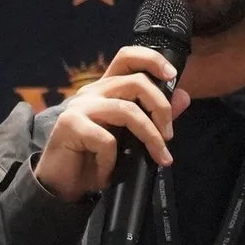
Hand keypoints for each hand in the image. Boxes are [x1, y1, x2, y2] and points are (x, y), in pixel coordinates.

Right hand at [32, 43, 191, 201]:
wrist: (61, 187)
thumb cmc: (93, 161)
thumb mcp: (129, 138)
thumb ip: (154, 116)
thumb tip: (183, 97)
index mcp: (104, 90)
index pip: (127, 57)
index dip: (152, 60)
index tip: (172, 76)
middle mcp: (91, 93)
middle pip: (136, 82)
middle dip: (161, 109)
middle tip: (168, 137)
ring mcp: (79, 107)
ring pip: (127, 110)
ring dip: (150, 137)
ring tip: (157, 157)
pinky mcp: (70, 125)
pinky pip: (107, 140)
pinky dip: (113, 160)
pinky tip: (107, 172)